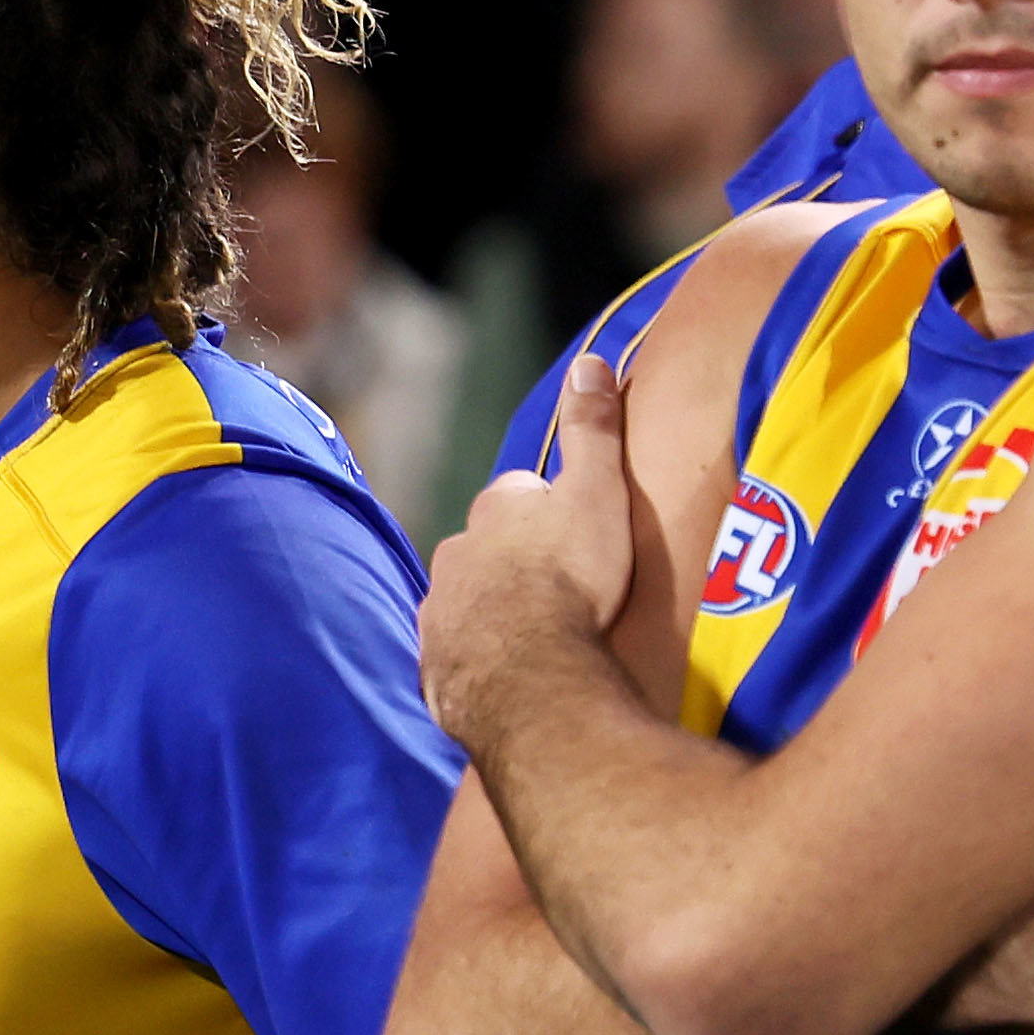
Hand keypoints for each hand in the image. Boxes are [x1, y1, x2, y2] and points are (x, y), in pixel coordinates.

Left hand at [422, 352, 637, 745]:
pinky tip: (508, 673)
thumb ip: (592, 429)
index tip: (577, 532)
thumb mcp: (597, 491)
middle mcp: (454, 553)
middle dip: (515, 560)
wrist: (529, 673)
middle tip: (560, 589)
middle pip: (487, 548)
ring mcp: (440, 609)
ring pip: (469, 598)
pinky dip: (479, 657)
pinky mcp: (436, 662)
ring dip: (495, 609)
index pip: (520, 495)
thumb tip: (588, 361)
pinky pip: (459, 652)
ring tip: (537, 636)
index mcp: (495, 509)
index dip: (550, 511)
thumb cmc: (572, 578)